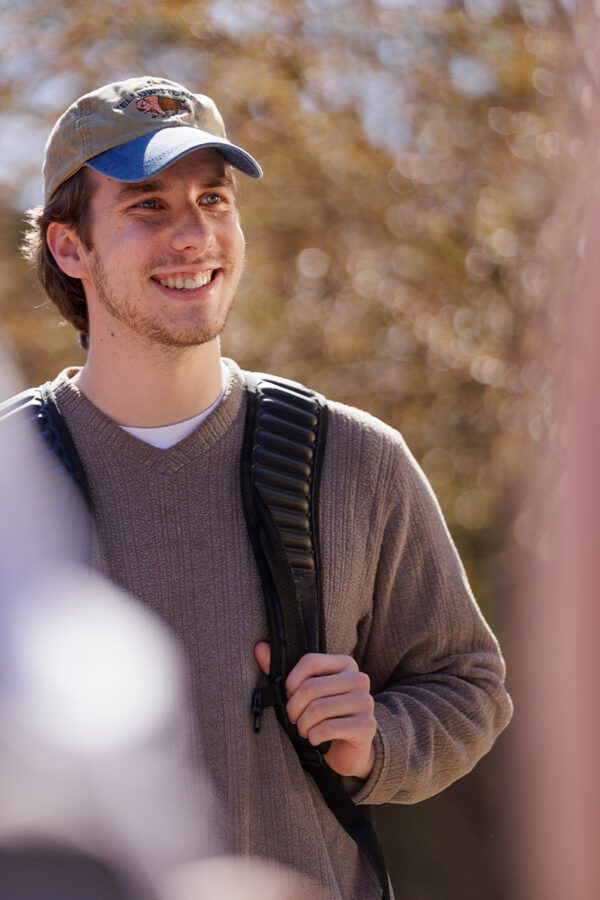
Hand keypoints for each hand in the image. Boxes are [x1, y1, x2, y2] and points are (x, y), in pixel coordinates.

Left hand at [254, 643, 376, 779]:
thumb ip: (282, 670)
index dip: (292, 680)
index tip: (289, 694)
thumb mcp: (305, 691)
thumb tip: (260, 647)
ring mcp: (365, 702)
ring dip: (303, 725)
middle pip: (311, 687)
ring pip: (318, 709)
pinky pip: (328, 728)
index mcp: (346, 664)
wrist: (349, 748)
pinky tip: (316, 738)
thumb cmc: (324, 715)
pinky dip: (314, 736)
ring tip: (304, 729)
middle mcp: (359, 679)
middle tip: (293, 718)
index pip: (310, 661)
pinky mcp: (367, 726)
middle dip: (294, 708)